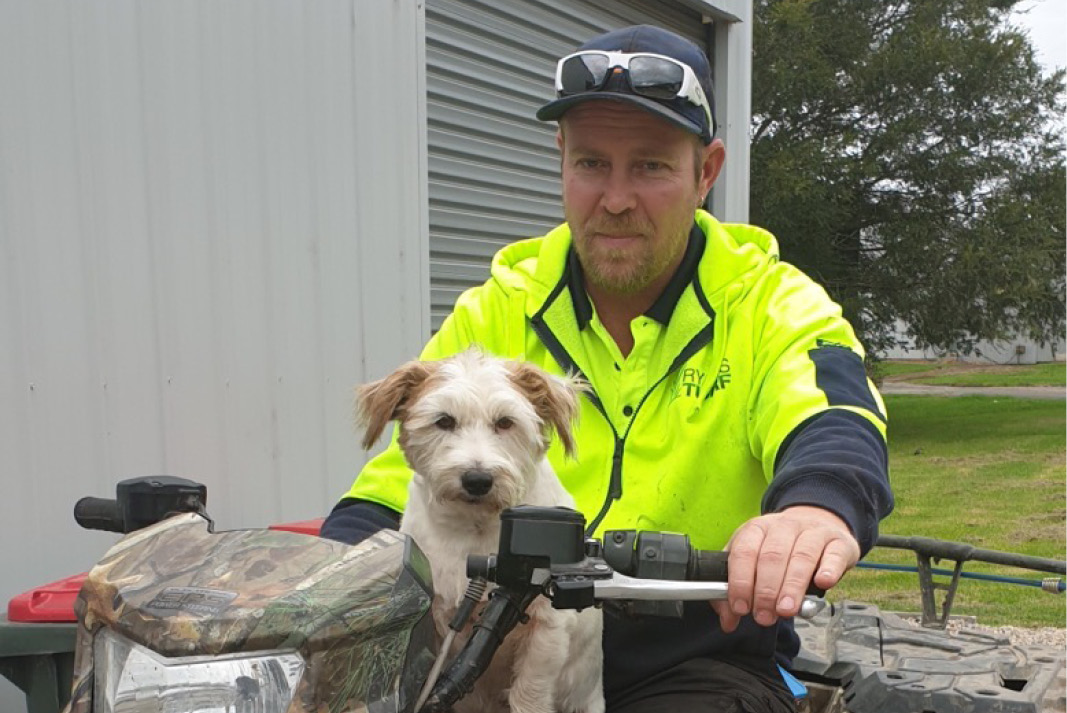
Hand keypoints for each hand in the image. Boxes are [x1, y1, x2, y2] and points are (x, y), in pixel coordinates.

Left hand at [710, 506, 859, 631]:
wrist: (818, 522)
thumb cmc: (782, 548)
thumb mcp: (754, 560)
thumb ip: (737, 588)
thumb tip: (727, 620)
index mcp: (757, 529)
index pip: (744, 552)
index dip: (740, 581)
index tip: (740, 607)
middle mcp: (784, 526)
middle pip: (772, 556)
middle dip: (765, 590)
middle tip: (763, 615)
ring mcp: (813, 532)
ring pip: (801, 556)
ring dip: (792, 586)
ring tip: (785, 610)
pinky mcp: (839, 542)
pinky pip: (834, 554)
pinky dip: (828, 569)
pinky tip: (822, 583)